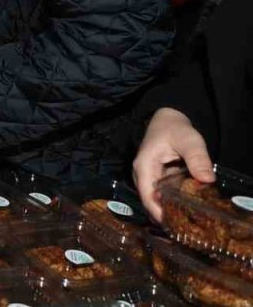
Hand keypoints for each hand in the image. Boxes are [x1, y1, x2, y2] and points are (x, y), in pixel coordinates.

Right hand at [133, 108, 214, 222]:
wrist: (168, 118)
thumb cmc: (175, 128)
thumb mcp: (189, 140)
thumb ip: (197, 159)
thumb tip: (207, 180)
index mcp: (144, 166)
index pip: (147, 196)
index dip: (158, 213)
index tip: (172, 227)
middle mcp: (142, 174)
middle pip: (149, 201)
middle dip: (164, 216)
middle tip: (184, 231)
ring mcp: (148, 176)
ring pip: (154, 199)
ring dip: (167, 211)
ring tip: (185, 225)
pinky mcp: (157, 177)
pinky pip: (161, 194)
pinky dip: (170, 203)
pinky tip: (184, 211)